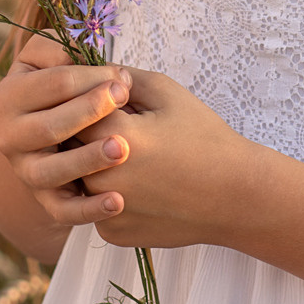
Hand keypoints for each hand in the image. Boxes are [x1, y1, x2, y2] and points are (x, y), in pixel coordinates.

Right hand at [0, 33, 134, 227]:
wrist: (54, 130)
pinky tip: (118, 201)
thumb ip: (60, 46)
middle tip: (126, 100)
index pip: (55, 83)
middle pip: (51, 126)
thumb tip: (75, 51)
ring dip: (87, 161)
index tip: (124, 76)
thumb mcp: (54, 58)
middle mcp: (9, 136)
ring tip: (122, 149)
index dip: (92, 77)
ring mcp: (25, 170)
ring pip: (52, 171)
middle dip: (91, 111)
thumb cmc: (63, 85)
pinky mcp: (44, 199)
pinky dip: (89, 210)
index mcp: (9, 95)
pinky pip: (63, 211)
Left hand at [78, 67, 261, 249]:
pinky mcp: (112, 233)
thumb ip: (125, 76)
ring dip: (89, 167)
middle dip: (82, 135)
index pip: (70, 109)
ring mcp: (104, 210)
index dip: (83, 101)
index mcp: (113, 135)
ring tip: (127, 158)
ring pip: (77, 180)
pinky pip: (94, 208)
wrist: (234, 196)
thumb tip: (93, 69)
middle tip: (111, 129)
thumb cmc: (205, 138)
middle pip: (68, 148)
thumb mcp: (168, 94)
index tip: (99, 101)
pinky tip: (138, 187)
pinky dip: (107, 196)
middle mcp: (101, 176)